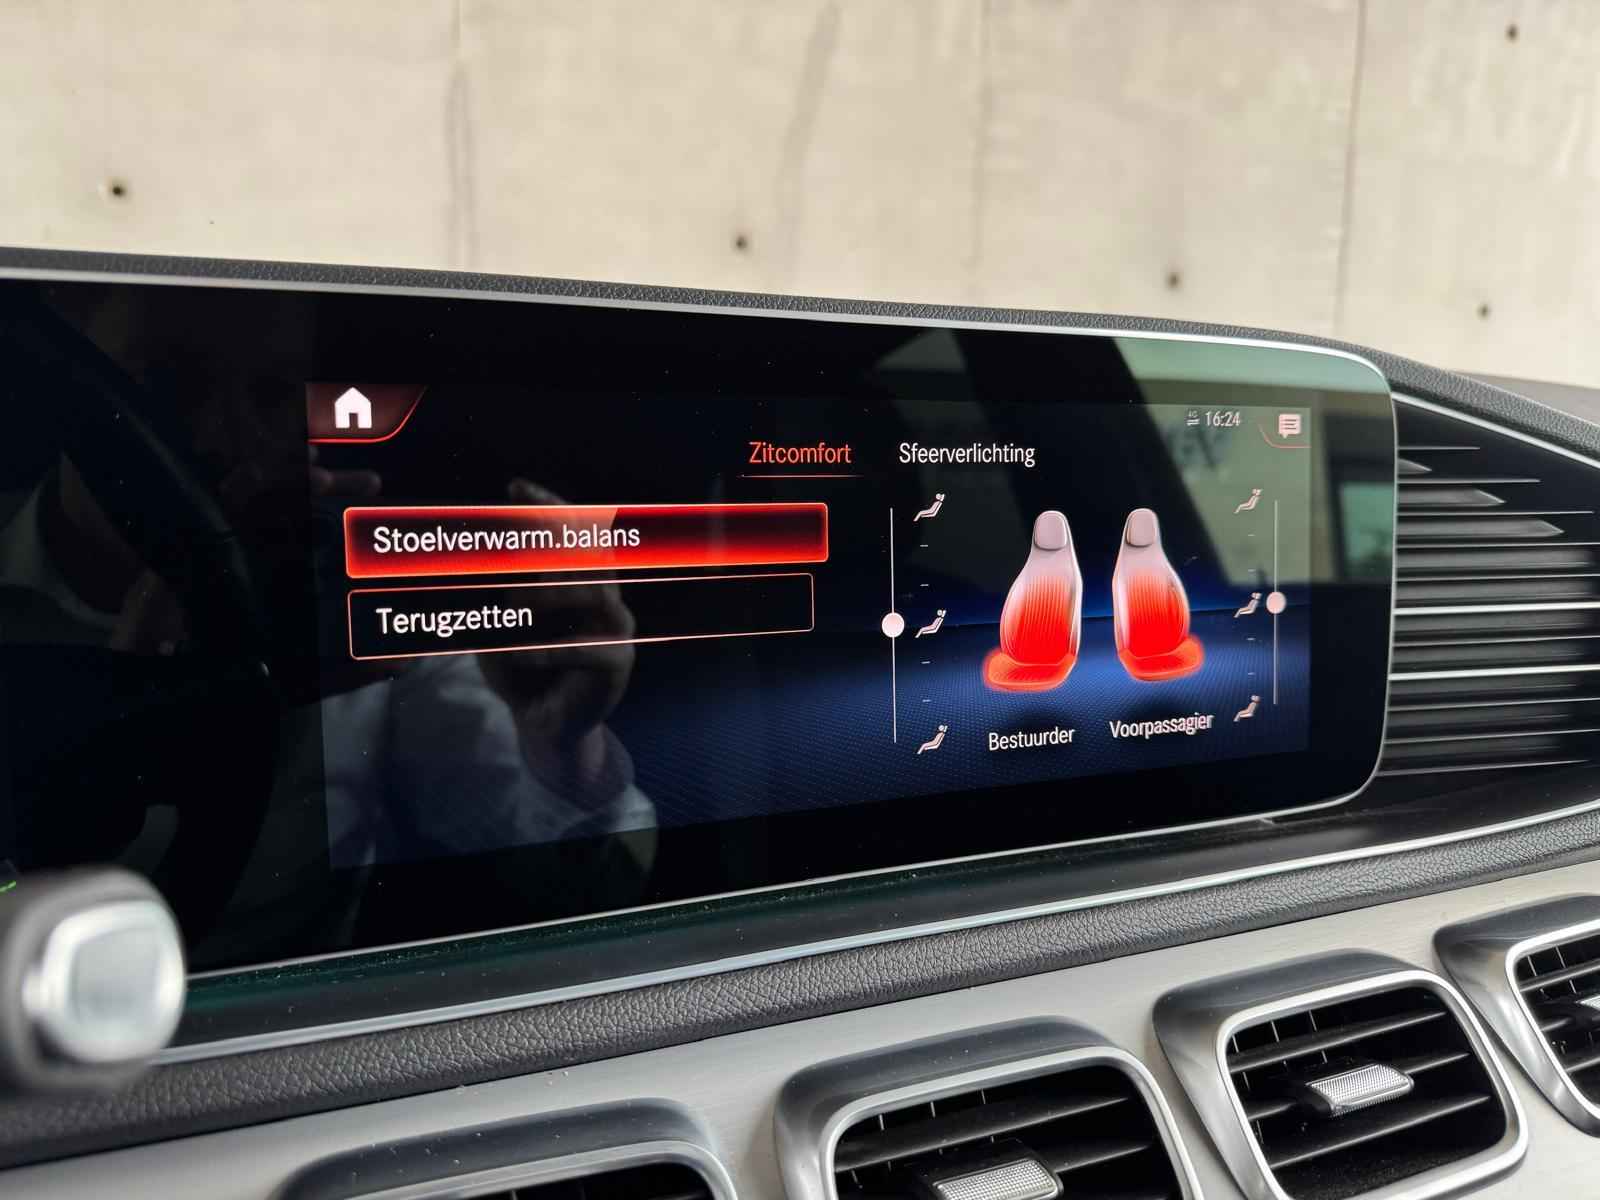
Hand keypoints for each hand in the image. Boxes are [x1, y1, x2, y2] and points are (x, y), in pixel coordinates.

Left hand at [478, 479, 636, 751]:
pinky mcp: (619, 661)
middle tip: (511, 552)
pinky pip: (588, 646)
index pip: (573, 529)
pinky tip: (520, 654)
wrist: (544, 725)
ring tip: (512, 604)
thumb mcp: (499, 622)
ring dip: (549, 594)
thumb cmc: (520, 669)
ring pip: (596, 591)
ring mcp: (617, 627)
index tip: (513, 488)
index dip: (546, 504)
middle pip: (592, 550)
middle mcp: (604, 595)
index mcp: (578, 579)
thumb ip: (497, 587)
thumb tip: (476, 545)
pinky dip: (549, 648)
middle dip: (553, 540)